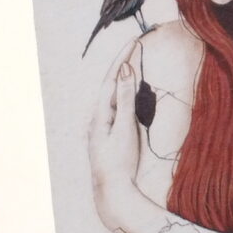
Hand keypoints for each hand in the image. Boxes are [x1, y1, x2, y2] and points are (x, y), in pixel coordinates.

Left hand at [89, 55, 146, 232]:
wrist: (113, 191)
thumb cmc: (119, 161)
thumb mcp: (125, 128)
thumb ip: (124, 98)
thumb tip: (124, 71)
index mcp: (100, 113)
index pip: (112, 77)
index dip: (122, 58)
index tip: (133, 41)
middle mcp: (98, 117)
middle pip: (111, 83)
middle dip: (122, 63)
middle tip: (135, 45)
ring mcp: (102, 126)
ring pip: (113, 93)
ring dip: (123, 76)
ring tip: (132, 60)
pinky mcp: (108, 134)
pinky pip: (116, 105)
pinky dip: (123, 92)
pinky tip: (127, 91)